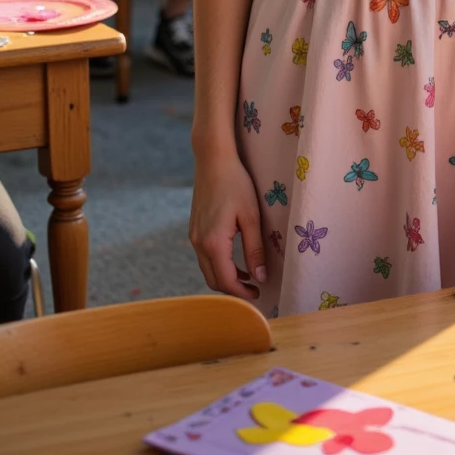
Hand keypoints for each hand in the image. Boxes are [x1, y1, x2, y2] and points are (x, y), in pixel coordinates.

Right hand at [189, 151, 266, 301]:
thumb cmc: (236, 183)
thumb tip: (261, 277)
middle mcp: (199, 243)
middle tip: (255, 289)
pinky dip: (219, 265)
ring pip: (208, 269)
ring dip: (226, 278)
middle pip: (214, 280)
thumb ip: (255, 249)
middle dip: (233, 290)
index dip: (242, 293)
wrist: (212, 159)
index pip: (226, 281)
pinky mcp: (194, 229)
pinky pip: (204, 257)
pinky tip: (235, 260)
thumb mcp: (251, 216)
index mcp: (213, 242)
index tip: (259, 295)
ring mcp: (194, 237)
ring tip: (248, 277)